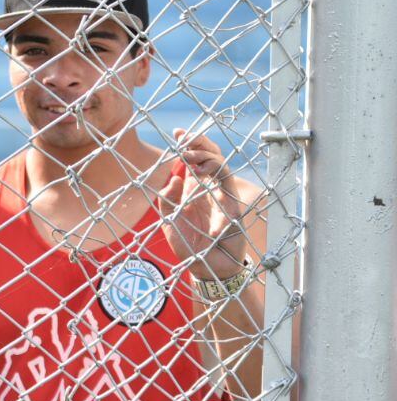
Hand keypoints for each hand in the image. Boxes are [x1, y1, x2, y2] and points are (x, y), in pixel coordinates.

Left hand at [162, 129, 248, 280]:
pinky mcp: (233, 206)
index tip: (177, 133)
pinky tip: (199, 175)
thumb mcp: (170, 220)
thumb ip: (168, 200)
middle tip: (184, 138)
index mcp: (194, 188)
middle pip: (211, 155)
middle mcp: (210, 188)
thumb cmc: (190, 244)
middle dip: (199, 143)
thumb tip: (175, 176)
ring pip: (221, 165)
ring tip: (189, 157)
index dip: (189, 144)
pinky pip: (227, 187)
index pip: (195, 159)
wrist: (207, 267)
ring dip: (206, 157)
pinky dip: (214, 179)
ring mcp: (223, 195)